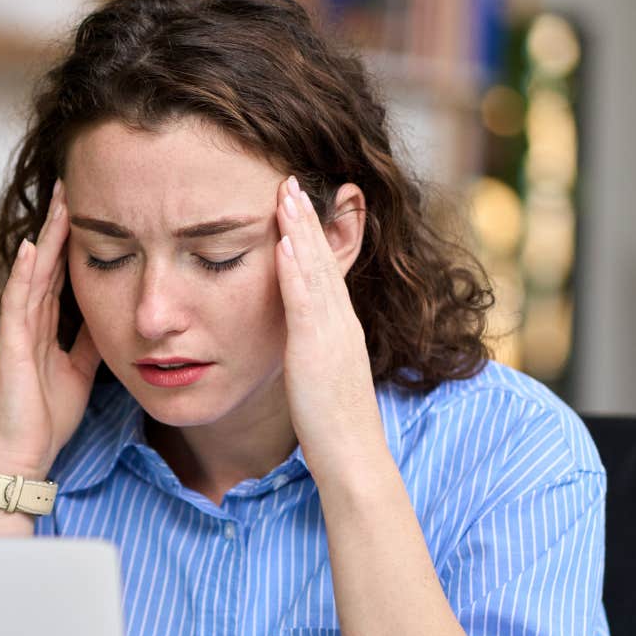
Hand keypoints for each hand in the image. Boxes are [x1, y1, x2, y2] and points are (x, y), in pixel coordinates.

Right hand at [0, 180, 101, 478]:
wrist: (26, 452)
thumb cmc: (48, 418)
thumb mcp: (82, 371)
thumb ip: (90, 341)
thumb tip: (111, 314)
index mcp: (45, 327)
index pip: (59, 274)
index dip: (71, 242)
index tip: (88, 209)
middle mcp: (28, 322)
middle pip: (46, 263)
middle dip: (59, 226)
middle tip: (71, 186)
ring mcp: (17, 330)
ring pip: (33, 273)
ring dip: (45, 237)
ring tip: (58, 202)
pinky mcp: (11, 345)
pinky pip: (17, 303)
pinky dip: (23, 274)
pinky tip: (31, 248)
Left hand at [273, 176, 385, 483]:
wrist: (353, 456)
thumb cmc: (335, 428)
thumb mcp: (322, 379)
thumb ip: (314, 355)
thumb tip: (302, 345)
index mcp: (340, 330)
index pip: (324, 271)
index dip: (310, 236)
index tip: (295, 204)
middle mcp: (341, 324)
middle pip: (322, 260)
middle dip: (306, 218)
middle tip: (290, 179)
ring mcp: (332, 334)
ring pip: (315, 270)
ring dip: (300, 229)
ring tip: (285, 192)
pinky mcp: (317, 350)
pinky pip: (305, 302)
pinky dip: (294, 270)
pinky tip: (282, 243)